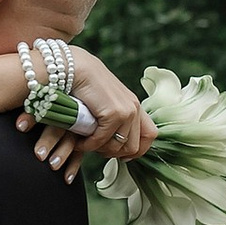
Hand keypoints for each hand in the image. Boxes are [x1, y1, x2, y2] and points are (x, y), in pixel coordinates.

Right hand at [15, 49, 152, 177]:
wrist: (75, 68)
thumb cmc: (85, 87)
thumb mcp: (106, 103)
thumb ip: (115, 119)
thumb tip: (116, 145)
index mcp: (135, 106)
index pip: (150, 136)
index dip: (137, 151)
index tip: (120, 156)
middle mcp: (134, 108)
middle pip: (134, 147)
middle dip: (114, 154)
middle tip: (97, 149)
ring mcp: (126, 111)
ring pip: (118, 147)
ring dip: (100, 150)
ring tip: (86, 144)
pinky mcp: (113, 113)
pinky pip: (102, 140)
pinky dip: (89, 145)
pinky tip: (80, 141)